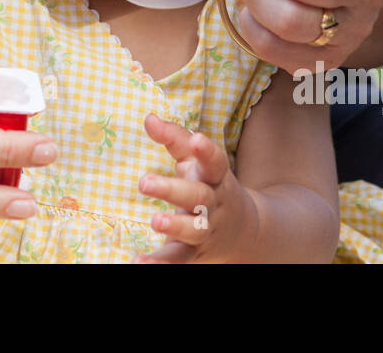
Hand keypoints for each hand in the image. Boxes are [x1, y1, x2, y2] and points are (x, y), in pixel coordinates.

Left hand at [135, 115, 252, 262]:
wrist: (242, 230)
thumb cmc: (207, 184)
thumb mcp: (195, 160)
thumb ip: (173, 138)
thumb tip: (148, 118)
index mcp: (215, 177)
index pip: (215, 161)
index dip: (206, 150)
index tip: (196, 139)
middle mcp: (213, 204)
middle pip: (198, 197)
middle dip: (172, 190)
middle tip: (144, 182)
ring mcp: (206, 231)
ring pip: (194, 230)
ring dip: (175, 226)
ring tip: (155, 221)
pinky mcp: (195, 253)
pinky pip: (178, 260)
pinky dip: (160, 263)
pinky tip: (139, 263)